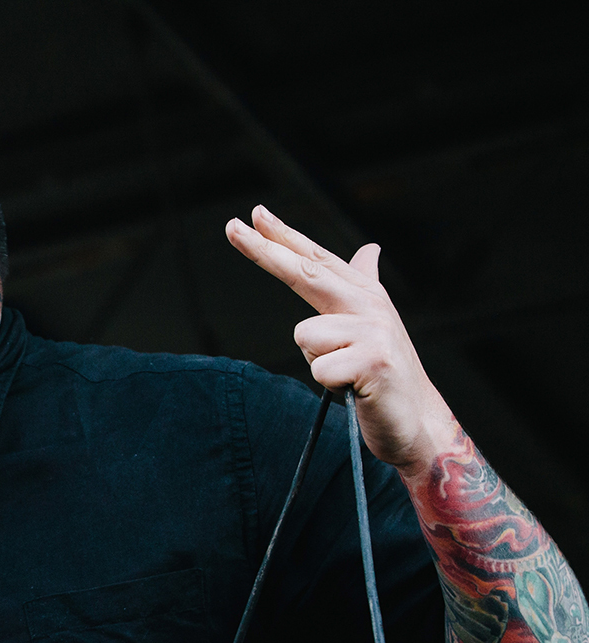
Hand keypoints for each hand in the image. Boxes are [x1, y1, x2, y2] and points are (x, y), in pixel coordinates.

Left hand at [225, 206, 454, 475]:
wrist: (418, 421)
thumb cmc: (385, 375)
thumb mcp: (372, 326)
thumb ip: (362, 285)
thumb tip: (370, 248)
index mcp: (364, 294)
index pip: (316, 260)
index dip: (284, 236)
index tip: (254, 214)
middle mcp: (369, 304)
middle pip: (306, 272)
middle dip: (265, 250)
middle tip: (231, 226)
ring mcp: (374, 330)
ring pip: (304, 336)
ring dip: (317, 362)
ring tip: (348, 374)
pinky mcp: (374, 360)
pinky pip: (319, 369)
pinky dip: (330, 385)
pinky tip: (356, 388)